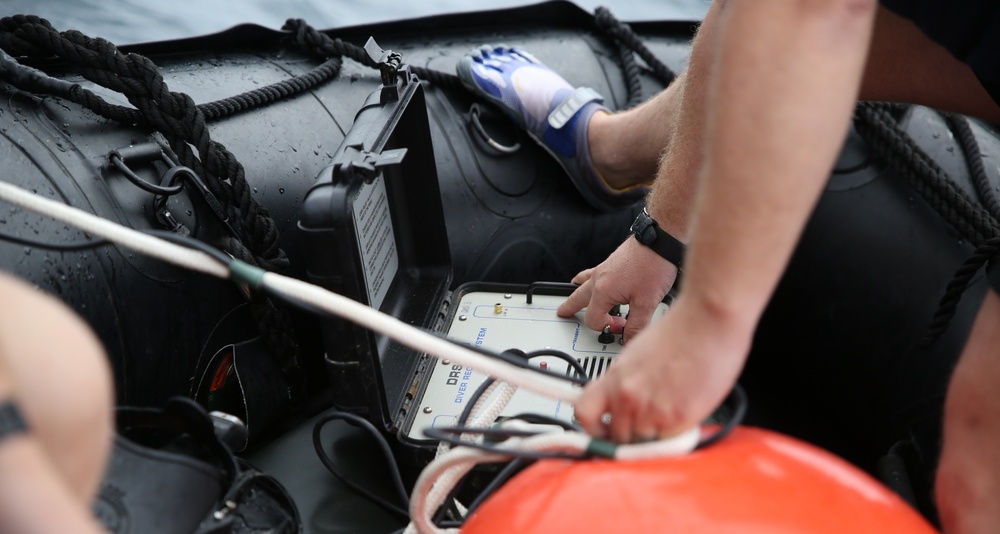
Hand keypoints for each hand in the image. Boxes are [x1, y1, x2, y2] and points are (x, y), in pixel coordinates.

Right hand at [556, 237, 677, 340]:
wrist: (660, 241)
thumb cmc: (653, 265)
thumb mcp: (647, 302)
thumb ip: (637, 324)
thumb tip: (630, 339)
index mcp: (603, 291)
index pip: (593, 320)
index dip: (607, 328)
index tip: (622, 327)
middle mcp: (599, 278)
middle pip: (578, 298)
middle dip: (570, 307)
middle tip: (563, 313)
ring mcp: (604, 268)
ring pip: (583, 282)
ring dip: (577, 291)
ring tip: (572, 294)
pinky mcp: (612, 261)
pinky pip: (593, 272)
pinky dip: (588, 278)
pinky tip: (595, 278)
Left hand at [573, 295, 752, 442]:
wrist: (708, 320)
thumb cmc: (681, 332)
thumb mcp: (638, 353)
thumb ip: (626, 380)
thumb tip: (622, 399)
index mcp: (615, 377)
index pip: (584, 412)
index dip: (591, 428)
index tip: (600, 432)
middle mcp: (628, 395)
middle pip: (617, 435)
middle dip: (631, 432)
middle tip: (649, 421)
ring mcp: (650, 410)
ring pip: (644, 441)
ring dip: (656, 432)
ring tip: (671, 408)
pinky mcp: (676, 420)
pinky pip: (668, 441)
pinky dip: (676, 432)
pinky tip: (684, 410)